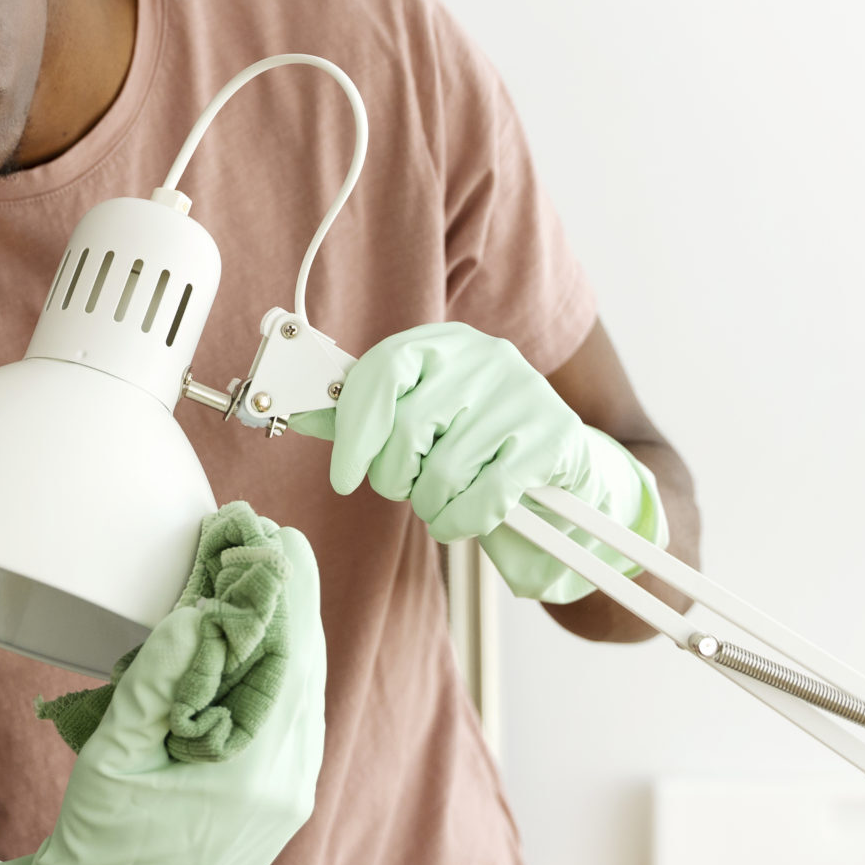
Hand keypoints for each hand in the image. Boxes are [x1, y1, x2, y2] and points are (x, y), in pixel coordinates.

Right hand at [0, 527, 326, 864]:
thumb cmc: (100, 851)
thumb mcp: (114, 758)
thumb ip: (156, 681)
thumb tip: (198, 615)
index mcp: (258, 770)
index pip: (291, 653)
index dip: (283, 585)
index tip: (269, 533)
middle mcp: (290, 784)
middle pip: (308, 665)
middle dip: (290, 597)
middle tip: (268, 538)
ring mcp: (290, 798)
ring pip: (304, 691)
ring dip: (286, 632)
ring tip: (260, 578)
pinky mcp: (277, 805)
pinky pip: (292, 719)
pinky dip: (278, 671)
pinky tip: (254, 645)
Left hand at [289, 322, 665, 602]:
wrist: (564, 465)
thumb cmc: (476, 442)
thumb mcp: (422, 416)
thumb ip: (365, 414)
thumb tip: (300, 408)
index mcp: (445, 342)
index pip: (381, 371)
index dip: (353, 429)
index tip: (342, 476)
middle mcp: (487, 357)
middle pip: (407, 429)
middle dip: (395, 478)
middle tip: (407, 487)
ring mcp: (523, 396)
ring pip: (443, 471)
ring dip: (430, 506)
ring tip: (441, 502)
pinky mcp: (552, 440)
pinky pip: (483, 498)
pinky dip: (461, 522)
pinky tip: (464, 518)